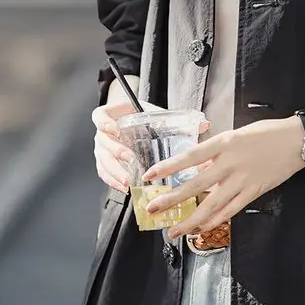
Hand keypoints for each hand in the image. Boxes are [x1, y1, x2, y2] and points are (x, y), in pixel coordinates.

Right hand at [92, 94, 210, 193]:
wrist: (136, 124)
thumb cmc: (146, 119)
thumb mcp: (159, 116)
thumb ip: (178, 120)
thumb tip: (205, 125)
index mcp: (113, 115)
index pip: (100, 116)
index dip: (104, 123)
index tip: (114, 129)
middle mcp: (104, 133)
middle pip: (103, 143)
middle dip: (115, 152)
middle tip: (129, 160)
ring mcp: (103, 149)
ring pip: (103, 161)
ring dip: (115, 173)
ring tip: (128, 183)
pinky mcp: (106, 164)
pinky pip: (105, 174)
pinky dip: (113, 182)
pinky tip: (125, 189)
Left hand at [142, 116, 304, 237]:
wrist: (297, 141)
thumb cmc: (266, 134)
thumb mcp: (236, 135)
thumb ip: (216, 152)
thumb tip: (198, 167)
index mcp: (223, 143)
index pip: (190, 156)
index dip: (168, 167)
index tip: (150, 175)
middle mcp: (230, 163)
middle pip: (196, 185)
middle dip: (172, 199)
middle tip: (153, 209)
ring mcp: (242, 180)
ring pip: (212, 205)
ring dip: (191, 220)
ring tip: (175, 230)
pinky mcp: (254, 192)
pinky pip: (231, 210)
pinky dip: (214, 221)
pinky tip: (201, 228)